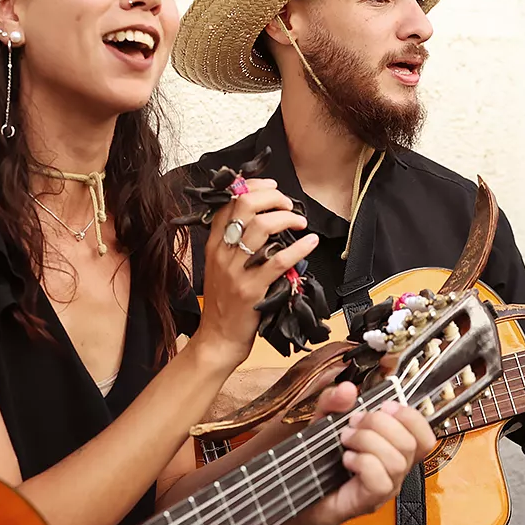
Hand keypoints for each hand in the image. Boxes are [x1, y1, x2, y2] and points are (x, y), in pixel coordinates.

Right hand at [189, 177, 317, 366]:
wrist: (218, 338)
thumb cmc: (224, 303)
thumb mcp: (220, 267)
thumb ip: (234, 244)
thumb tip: (262, 221)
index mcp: (214, 245)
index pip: (229, 203)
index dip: (252, 188)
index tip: (271, 187)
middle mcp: (222, 253)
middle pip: (245, 206)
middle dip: (272, 198)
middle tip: (288, 204)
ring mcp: (236, 271)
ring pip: (261, 227)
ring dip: (287, 218)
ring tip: (300, 222)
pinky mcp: (252, 289)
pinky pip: (278, 261)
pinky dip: (298, 248)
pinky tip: (310, 242)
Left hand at [289, 382, 435, 524]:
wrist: (296, 493)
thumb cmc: (317, 461)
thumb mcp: (323, 421)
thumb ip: (334, 403)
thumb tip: (348, 389)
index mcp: (393, 450)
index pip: (425, 436)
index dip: (410, 416)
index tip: (384, 405)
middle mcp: (395, 471)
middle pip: (411, 444)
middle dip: (379, 424)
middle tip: (353, 424)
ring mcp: (384, 489)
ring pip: (396, 461)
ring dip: (367, 441)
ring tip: (345, 441)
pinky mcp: (369, 502)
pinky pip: (379, 479)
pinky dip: (361, 462)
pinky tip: (346, 460)